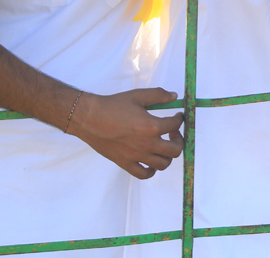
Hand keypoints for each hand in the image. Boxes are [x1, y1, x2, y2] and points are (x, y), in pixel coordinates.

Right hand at [68, 88, 184, 179]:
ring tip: (163, 146)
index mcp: (152, 126)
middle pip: (175, 150)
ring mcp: (136, 156)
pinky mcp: (125, 164)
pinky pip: (144, 174)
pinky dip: (152, 170)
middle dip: (179, 140)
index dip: (180, 119)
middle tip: (173, 133)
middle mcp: (147, 144)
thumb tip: (174, 96)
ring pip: (163, 164)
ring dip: (168, 155)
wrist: (89, 118)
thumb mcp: (138, 96)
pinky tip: (151, 161)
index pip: (175, 125)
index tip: (177, 116)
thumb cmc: (113, 106)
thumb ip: (159, 95)